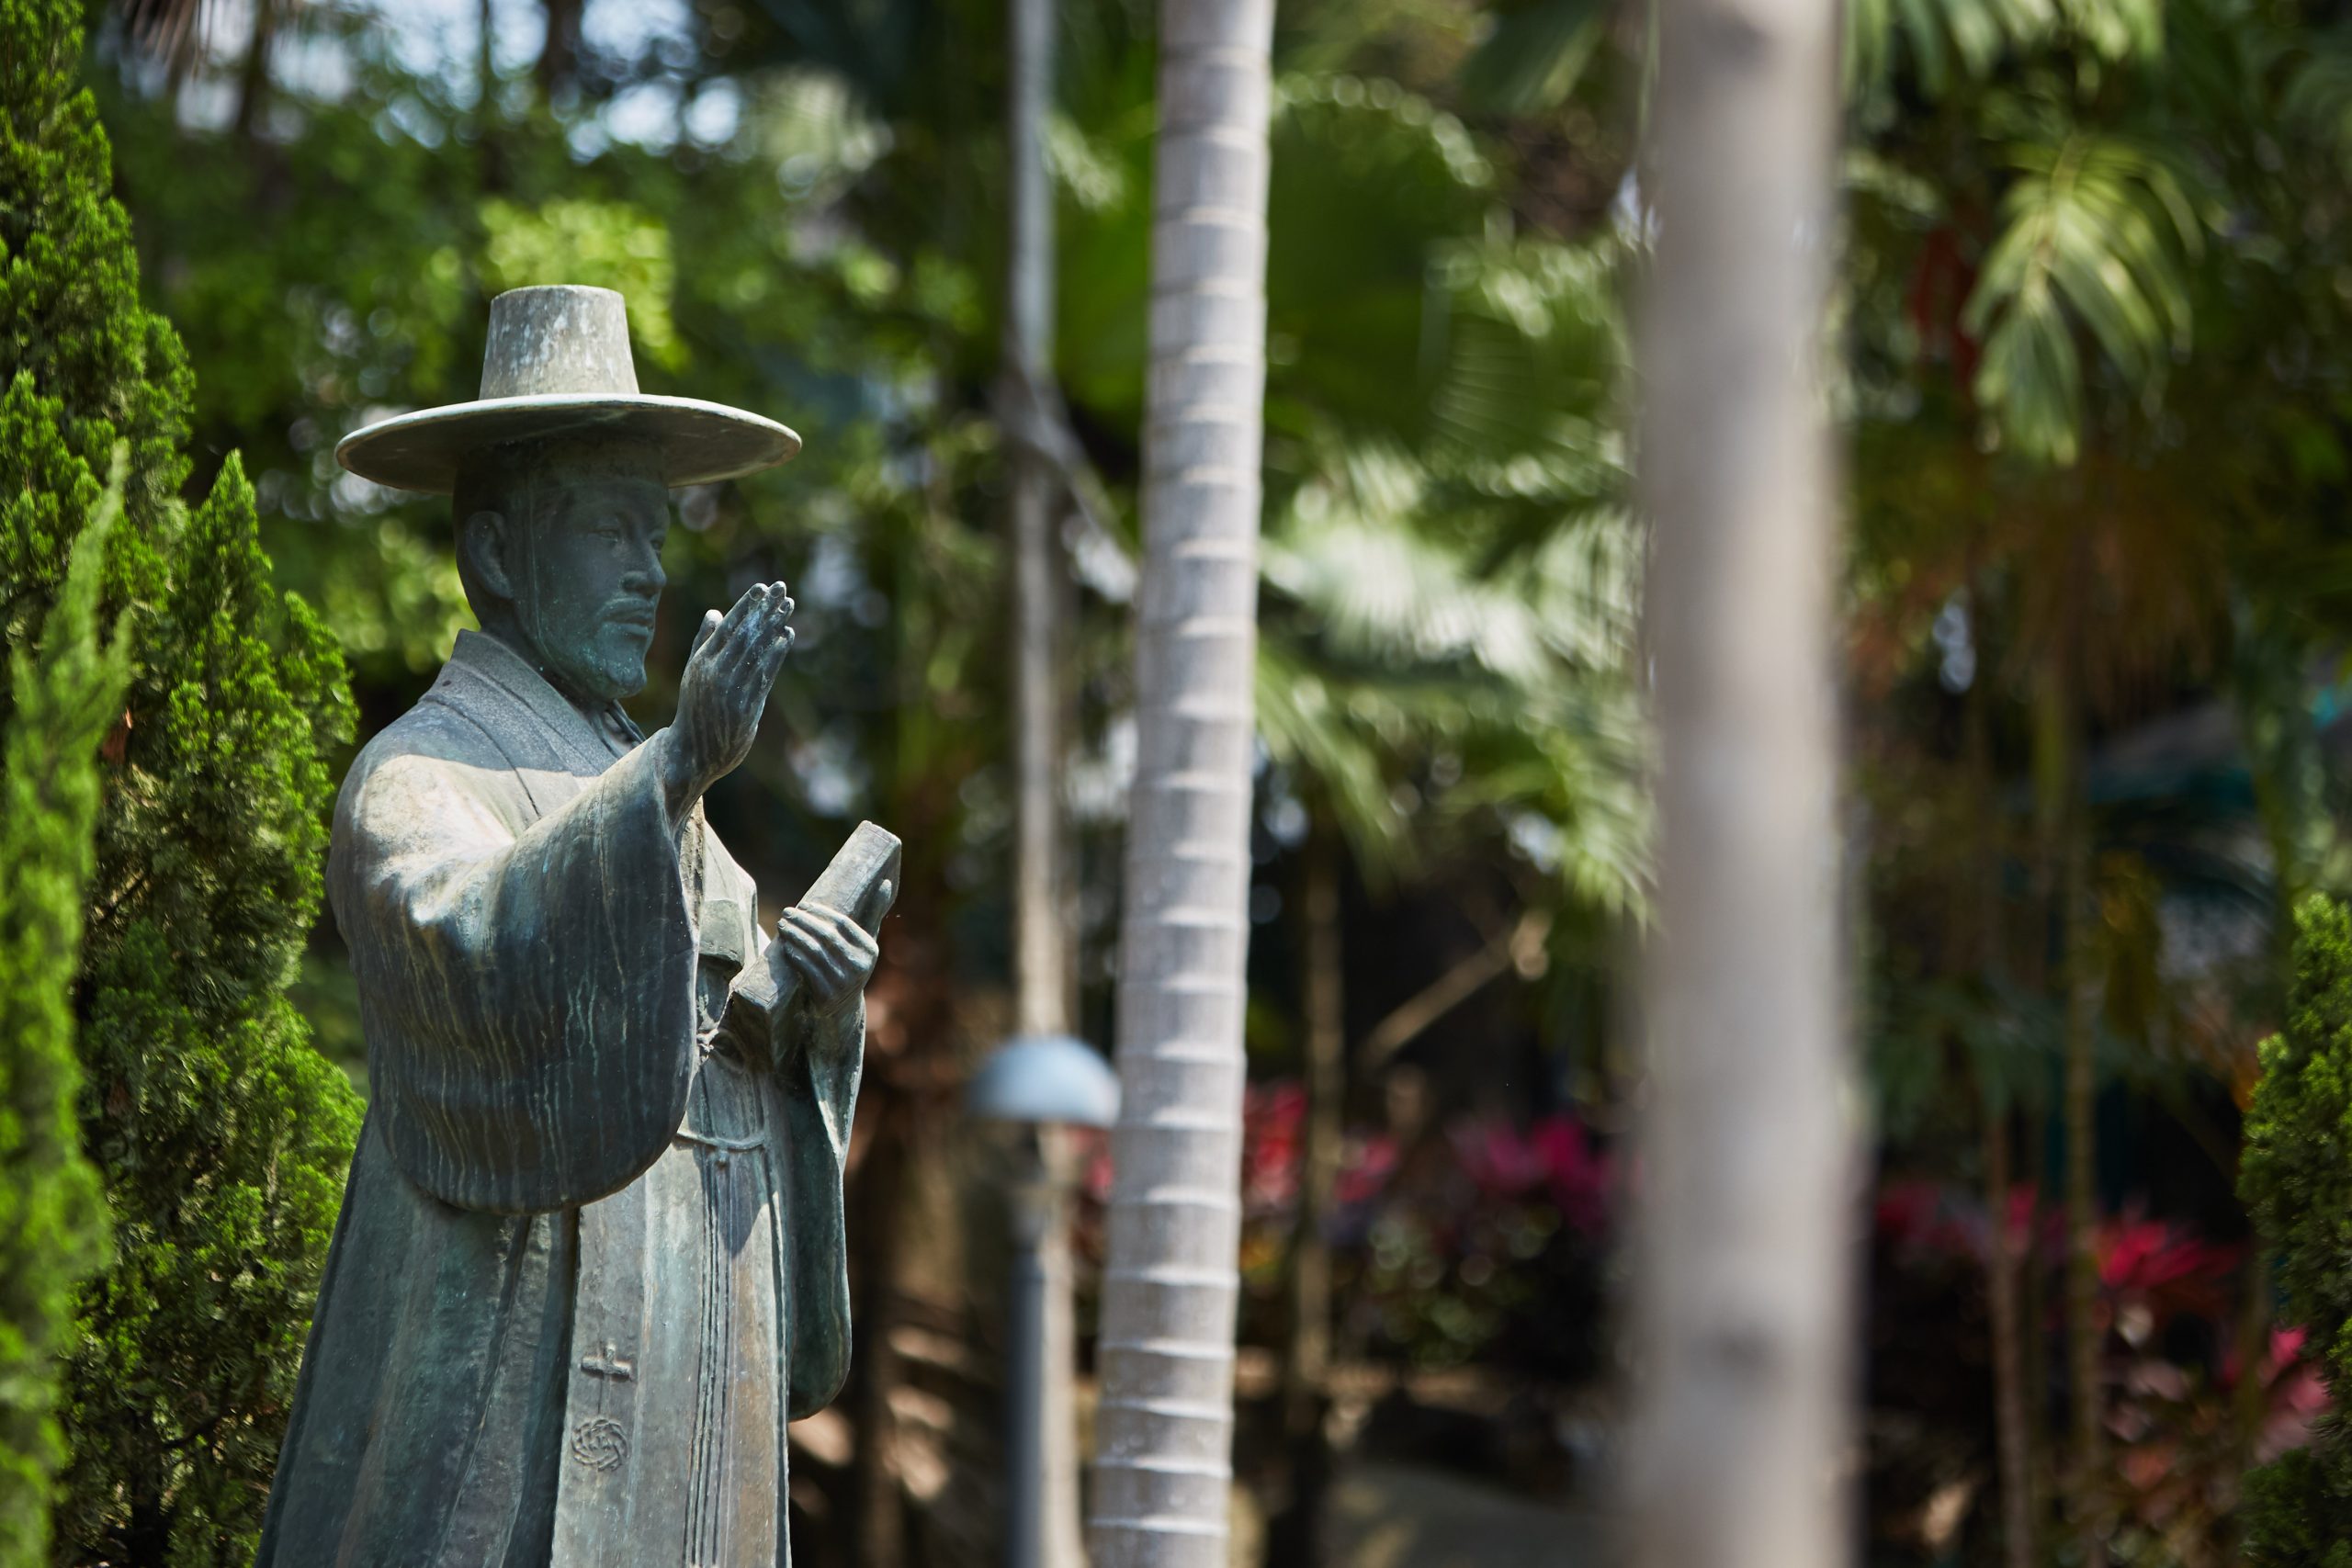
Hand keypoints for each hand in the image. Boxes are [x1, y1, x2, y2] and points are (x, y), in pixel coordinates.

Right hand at [662, 581, 793, 811]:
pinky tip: (787, 636)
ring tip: (789, 606)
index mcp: (700, 662)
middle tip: (783, 589)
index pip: (728, 627)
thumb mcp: (694, 672)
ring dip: (775, 626)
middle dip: (765, 609)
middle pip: (745, 634)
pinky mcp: (745, 707)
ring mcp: (730, 690)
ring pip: (756, 651)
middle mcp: (714, 673)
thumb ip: (704, 643)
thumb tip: (716, 612)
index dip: (746, 606)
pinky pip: (764, 675)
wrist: (693, 752)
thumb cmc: (695, 708)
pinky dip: (776, 654)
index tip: (762, 587)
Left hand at [774, 901, 878, 1015]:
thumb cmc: (850, 965)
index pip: (842, 923)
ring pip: (814, 952)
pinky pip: (806, 969)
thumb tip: (885, 882)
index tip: (803, 905)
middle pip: (826, 936)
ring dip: (795, 936)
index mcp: (869, 950)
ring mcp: (844, 983)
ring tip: (782, 925)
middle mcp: (860, 967)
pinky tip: (786, 946)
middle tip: (787, 912)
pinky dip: (794, 955)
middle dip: (803, 922)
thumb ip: (874, 913)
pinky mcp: (827, 995)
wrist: (842, 1008)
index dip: (820, 912)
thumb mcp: (864, 942)